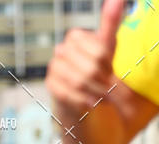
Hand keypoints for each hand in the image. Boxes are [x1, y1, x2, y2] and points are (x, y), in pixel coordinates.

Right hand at [46, 0, 122, 120]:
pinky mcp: (50, 84)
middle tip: (107, 88)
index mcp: (75, 37)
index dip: (107, 66)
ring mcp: (54, 67)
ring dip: (93, 92)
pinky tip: (88, 102)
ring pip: (78, 82)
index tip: (110, 72)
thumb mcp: (106, 47)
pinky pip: (67, 94)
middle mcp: (62, 50)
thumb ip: (110, 24)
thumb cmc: (96, 68)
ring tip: (100, 96)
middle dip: (102, 82)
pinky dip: (81, 100)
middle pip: (89, 69)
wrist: (81, 93)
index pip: (98, 53)